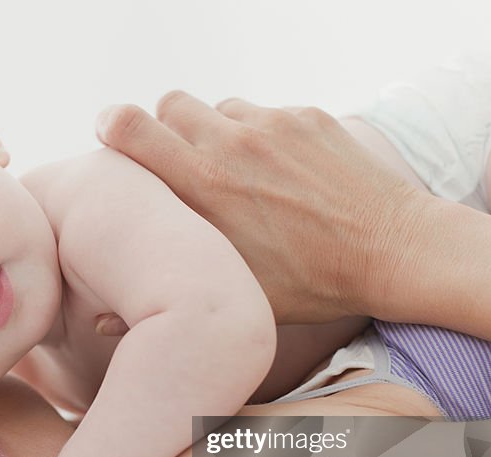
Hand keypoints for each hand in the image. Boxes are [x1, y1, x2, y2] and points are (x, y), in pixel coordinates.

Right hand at [96, 91, 428, 323]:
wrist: (394, 252)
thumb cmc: (311, 285)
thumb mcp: (232, 298)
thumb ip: (161, 295)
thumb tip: (96, 317)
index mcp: (203, 186)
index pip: (131, 127)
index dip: (114, 126)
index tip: (113, 135)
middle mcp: (232, 144)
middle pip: (170, 104)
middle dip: (167, 128)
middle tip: (180, 160)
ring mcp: (273, 124)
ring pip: (219, 109)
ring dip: (216, 133)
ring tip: (238, 174)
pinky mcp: (307, 117)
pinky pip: (265, 114)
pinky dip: (261, 137)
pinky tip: (283, 175)